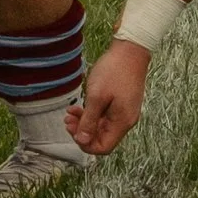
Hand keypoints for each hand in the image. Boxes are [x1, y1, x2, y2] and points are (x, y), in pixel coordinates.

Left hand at [66, 40, 149, 156]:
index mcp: (122, 122)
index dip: (86, 144)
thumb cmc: (114, 71)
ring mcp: (124, 111)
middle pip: (102, 137)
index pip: (104, 147)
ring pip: (101, 126)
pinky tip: (79, 106)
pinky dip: (91, 113)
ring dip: (84, 122)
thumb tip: (82, 141)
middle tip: (67, 120)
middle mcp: (125, 120)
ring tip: (70, 113)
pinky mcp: (121, 103)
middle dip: (82, 132)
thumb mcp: (97, 96)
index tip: (73, 131)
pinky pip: (104, 115)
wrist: (130, 50)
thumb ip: (89, 121)